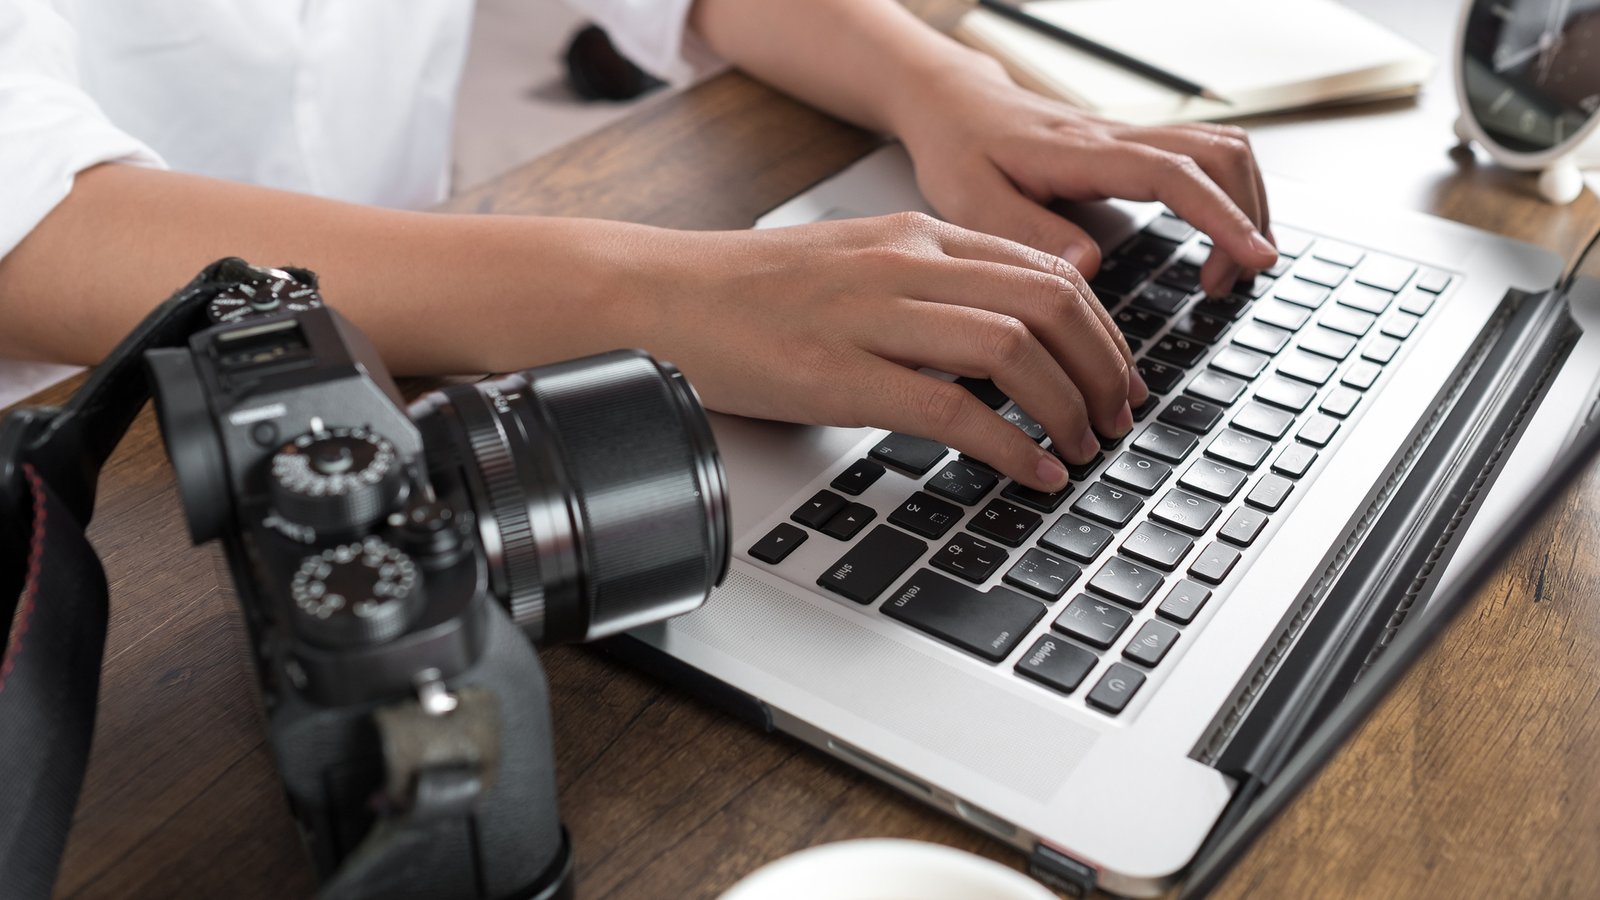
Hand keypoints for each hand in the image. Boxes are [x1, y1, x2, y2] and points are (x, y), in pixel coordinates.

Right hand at [629, 213, 1147, 489]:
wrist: (660, 297)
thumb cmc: (750, 294)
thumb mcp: (856, 267)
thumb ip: (929, 291)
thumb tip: (1002, 345)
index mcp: (915, 236)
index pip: (1047, 268)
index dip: (1102, 329)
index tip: (1118, 375)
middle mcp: (904, 264)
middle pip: (1048, 303)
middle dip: (1102, 369)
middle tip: (1115, 419)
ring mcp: (871, 316)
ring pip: (1012, 350)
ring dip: (1065, 407)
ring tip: (1078, 449)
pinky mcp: (837, 374)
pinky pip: (950, 408)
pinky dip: (1006, 445)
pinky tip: (1027, 472)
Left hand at [887, 59, 1277, 296]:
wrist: (953, 104)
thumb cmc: (958, 150)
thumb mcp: (969, 200)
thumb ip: (1026, 232)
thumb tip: (1088, 266)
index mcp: (1079, 152)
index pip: (1171, 174)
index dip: (1221, 215)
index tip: (1254, 258)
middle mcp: (1116, 138)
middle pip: (1219, 154)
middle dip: (1245, 217)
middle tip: (1226, 283)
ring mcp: (1130, 139)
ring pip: (1222, 149)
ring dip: (1244, 205)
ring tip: (1225, 270)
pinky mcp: (1133, 148)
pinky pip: (1204, 158)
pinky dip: (1228, 195)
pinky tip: (1219, 237)